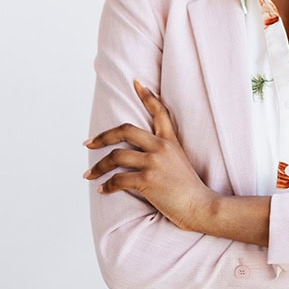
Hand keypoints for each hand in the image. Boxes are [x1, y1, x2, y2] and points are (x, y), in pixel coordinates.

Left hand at [84, 81, 215, 231]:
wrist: (200, 205)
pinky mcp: (148, 180)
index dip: (147, 95)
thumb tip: (138, 153)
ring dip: (98, 166)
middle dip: (102, 137)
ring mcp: (154, 162)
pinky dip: (107, 185)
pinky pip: (119, 179)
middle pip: (125, 130)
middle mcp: (161, 147)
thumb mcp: (180, 161)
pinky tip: (103, 189)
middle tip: (88, 144)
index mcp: (170, 140)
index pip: (159, 111)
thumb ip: (163, 152)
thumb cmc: (189, 188)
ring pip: (116, 156)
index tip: (136, 83)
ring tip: (89, 174)